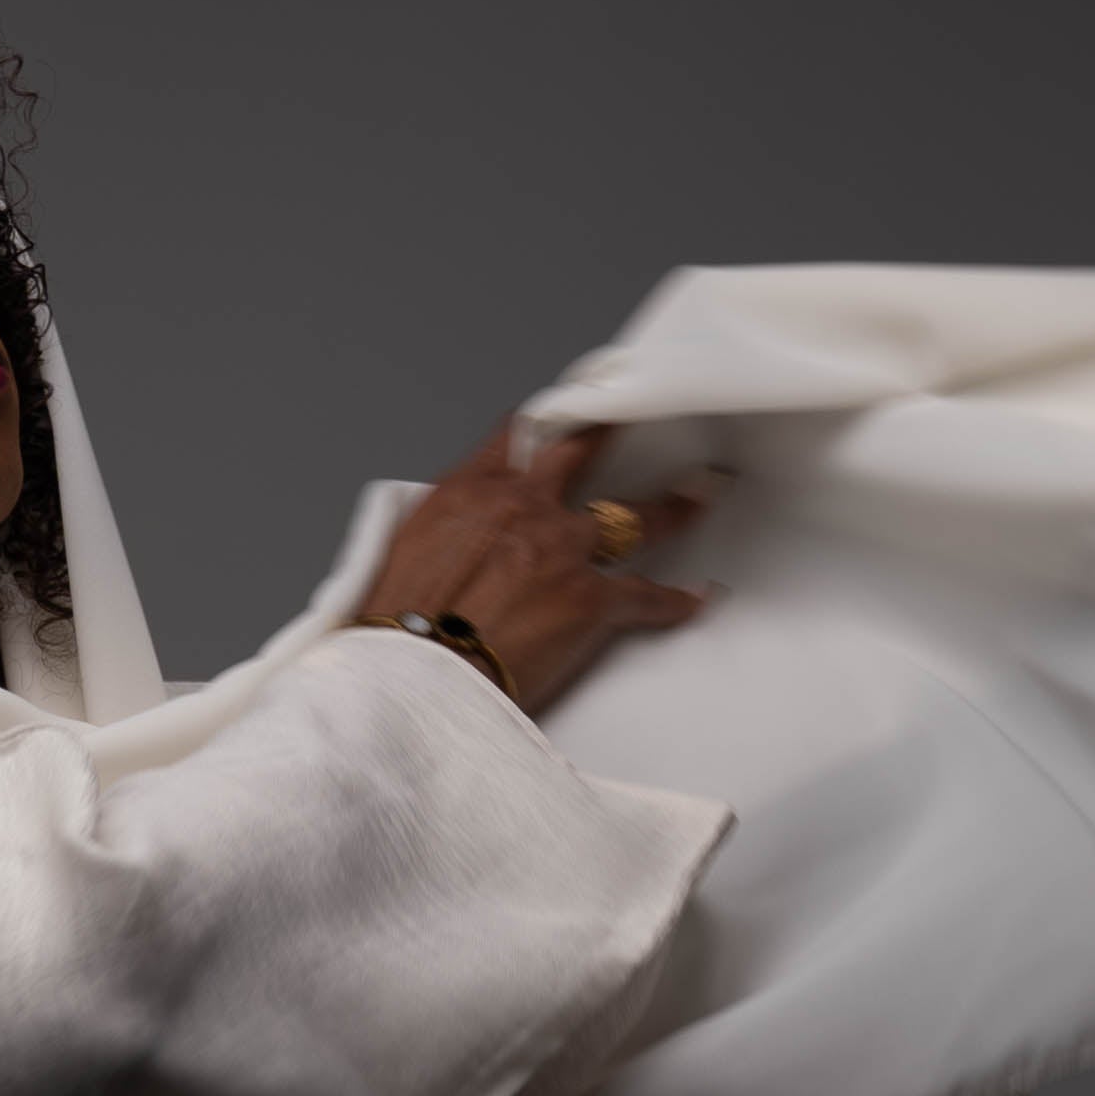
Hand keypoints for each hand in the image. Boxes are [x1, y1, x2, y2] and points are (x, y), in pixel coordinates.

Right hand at [358, 421, 716, 713]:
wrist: (412, 681)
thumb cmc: (394, 631)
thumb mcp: (400, 553)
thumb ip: (443, 530)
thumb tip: (457, 540)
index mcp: (470, 491)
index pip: (520, 435)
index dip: (549, 424)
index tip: (570, 414)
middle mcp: (523, 506)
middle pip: (585, 453)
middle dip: (617, 435)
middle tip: (645, 419)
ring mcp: (562, 548)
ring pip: (634, 517)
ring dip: (672, 507)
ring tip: (700, 496)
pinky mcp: (590, 599)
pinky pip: (646, 596)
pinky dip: (674, 601)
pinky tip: (693, 599)